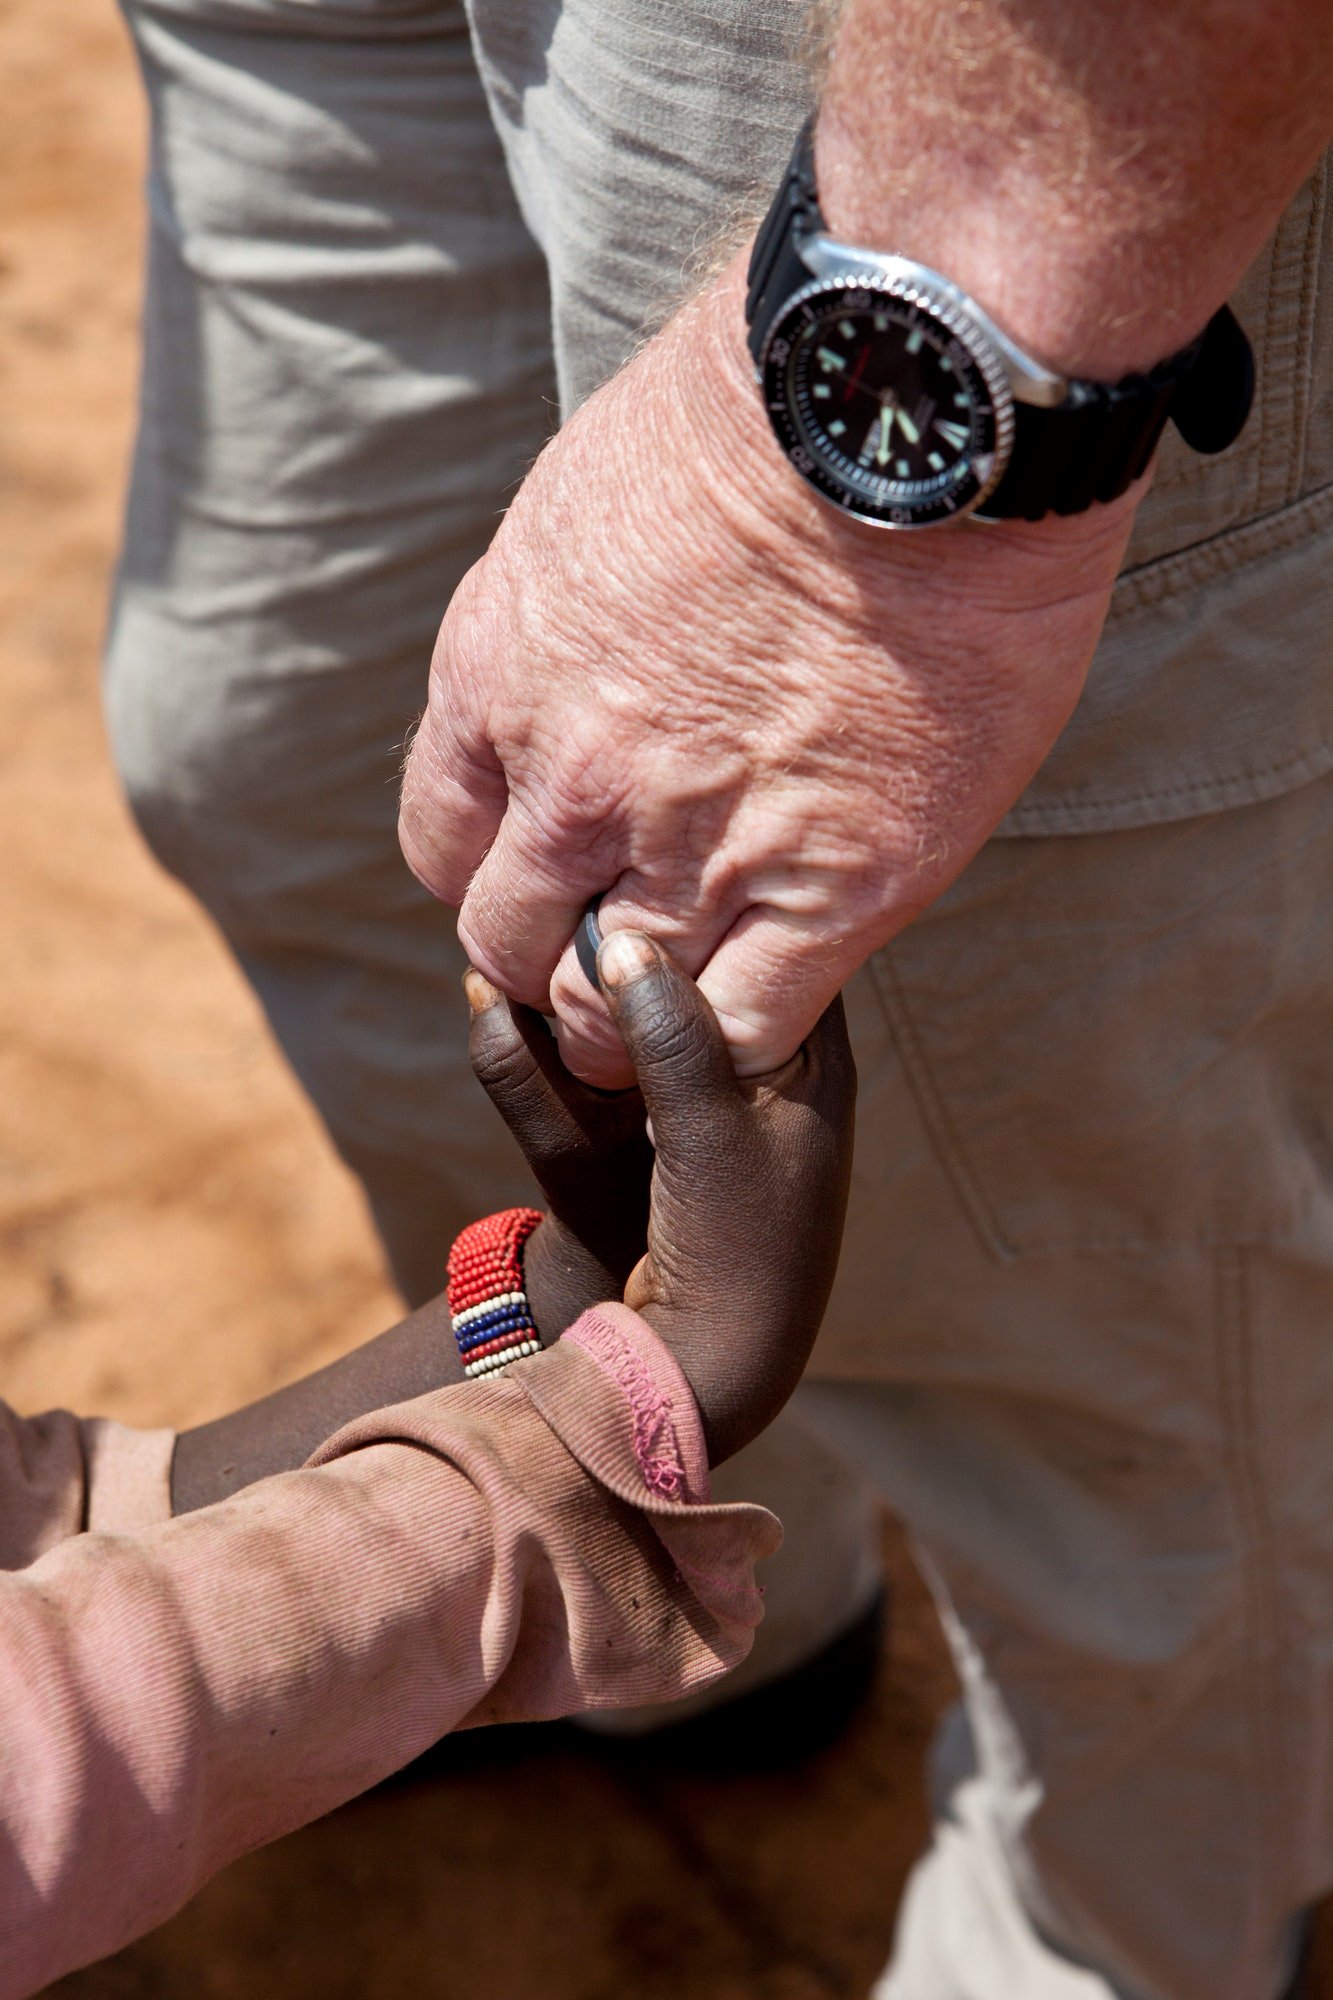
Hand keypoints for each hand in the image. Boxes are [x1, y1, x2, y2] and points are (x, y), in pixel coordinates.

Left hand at [399, 252, 1136, 1087]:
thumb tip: (584, 672)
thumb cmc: (765, 415)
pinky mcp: (829, 889)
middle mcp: (571, 783)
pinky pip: (741, 1033)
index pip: (443, 846)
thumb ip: (562, 626)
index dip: (495, 874)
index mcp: (497, 678)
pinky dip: (739, 1036)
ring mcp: (694, 847)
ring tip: (697, 983)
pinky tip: (774, 984)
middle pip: (509, 949)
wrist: (908, 399)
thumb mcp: (588, 503)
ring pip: (611, 1017)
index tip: (550, 870)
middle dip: (553, 958)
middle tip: (622, 941)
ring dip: (639, 1018)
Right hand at [466, 933, 856, 1463]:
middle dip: (642, 930)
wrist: (704, 1366)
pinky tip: (511, 1007)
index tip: (656, 847)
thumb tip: (620, 940)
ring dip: (594, 982)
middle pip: (704, 965)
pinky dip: (566, 1037)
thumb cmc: (734, 1247)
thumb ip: (668, 1031)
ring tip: (532, 945)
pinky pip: (609, 1060)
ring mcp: (707, 1101)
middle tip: (583, 883)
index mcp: (811, 1057)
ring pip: (648, 1010)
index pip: (780, 938)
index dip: (724, 890)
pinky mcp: (652, 1135)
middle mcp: (766, 1067)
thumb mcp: (705, 1127)